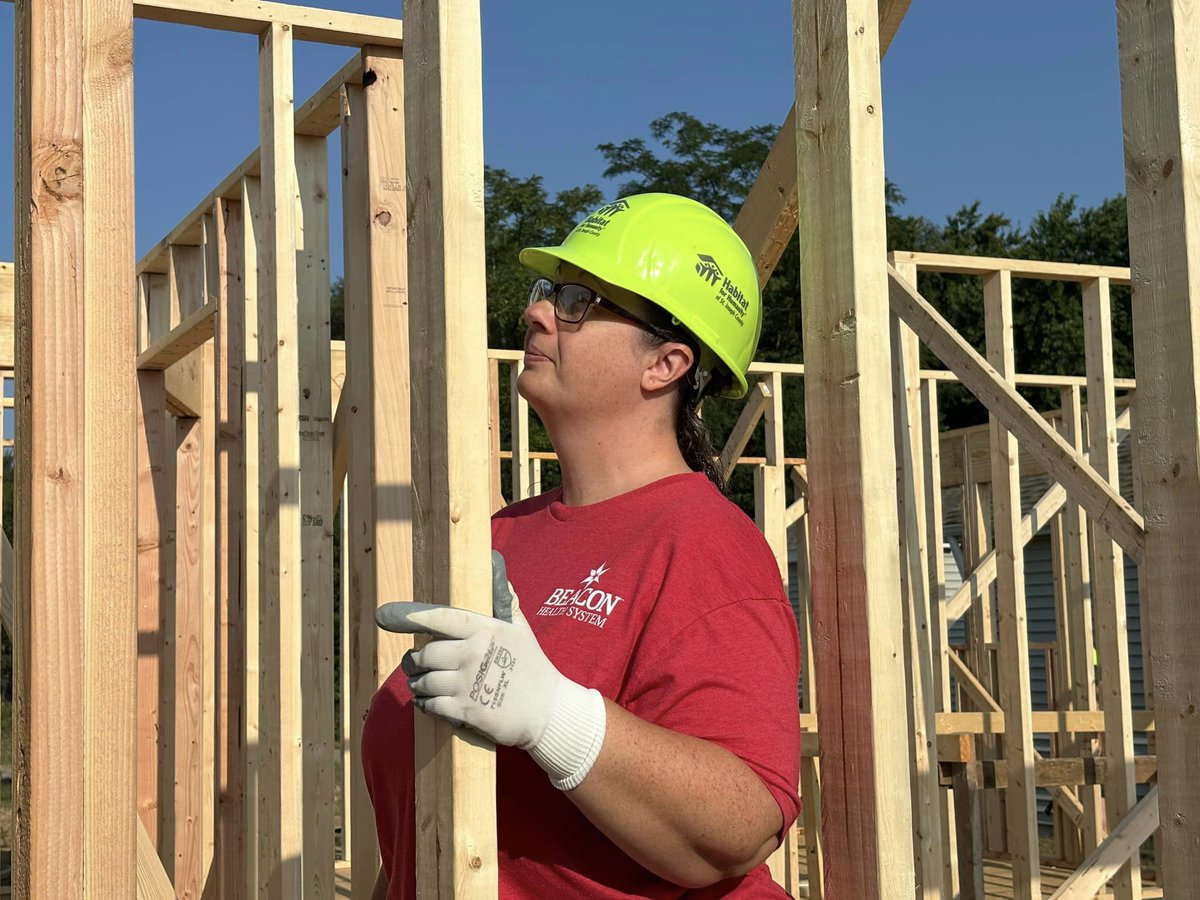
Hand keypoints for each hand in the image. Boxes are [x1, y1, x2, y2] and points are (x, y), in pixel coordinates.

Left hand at [375, 550, 606, 789]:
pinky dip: (424, 704)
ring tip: (418, 682)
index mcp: (486, 630)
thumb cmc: (533, 667)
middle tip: (412, 663)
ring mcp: (468, 683)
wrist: (549, 711)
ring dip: (417, 683)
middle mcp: (473, 653)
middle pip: (426, 653)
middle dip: (414, 660)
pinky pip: (431, 705)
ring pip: (425, 681)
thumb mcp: (521, 629)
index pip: (441, 618)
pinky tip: (426, 702)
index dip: (411, 615)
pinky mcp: (466, 711)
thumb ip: (505, 599)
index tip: (387, 615)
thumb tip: (495, 561)